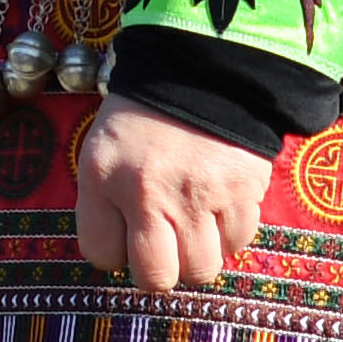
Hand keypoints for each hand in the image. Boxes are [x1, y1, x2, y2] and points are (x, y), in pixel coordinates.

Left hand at [73, 97, 271, 292]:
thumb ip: (104, 205)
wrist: (202, 63)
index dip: (116, 249)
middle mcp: (148, 191)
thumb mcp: (103, 150)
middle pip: (157, 277)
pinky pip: (237, 241)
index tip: (127, 231)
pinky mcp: (240, 189)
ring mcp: (198, 194)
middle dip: (161, 266)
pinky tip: (219, 200)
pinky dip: (230, 230)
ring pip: (201, 268)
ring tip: (195, 219)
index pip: (101, 255)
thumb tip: (125, 257)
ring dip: (199, 251)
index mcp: (104, 176)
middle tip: (166, 239)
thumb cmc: (145, 115)